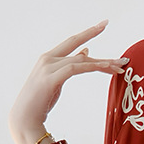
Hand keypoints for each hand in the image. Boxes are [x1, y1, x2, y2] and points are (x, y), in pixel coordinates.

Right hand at [9, 20, 128, 143]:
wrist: (24, 119)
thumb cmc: (40, 103)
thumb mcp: (57, 81)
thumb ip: (70, 66)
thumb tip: (86, 53)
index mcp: (48, 58)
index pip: (72, 42)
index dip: (88, 33)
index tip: (103, 24)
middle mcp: (48, 58)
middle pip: (77, 45)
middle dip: (94, 35)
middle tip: (114, 38)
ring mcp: (48, 67)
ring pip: (80, 59)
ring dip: (102, 63)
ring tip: (119, 66)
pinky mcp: (51, 79)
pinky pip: (76, 69)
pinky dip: (91, 67)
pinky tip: (105, 68)